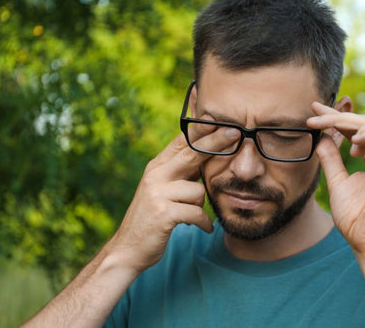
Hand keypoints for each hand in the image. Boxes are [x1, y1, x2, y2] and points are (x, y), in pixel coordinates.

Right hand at [110, 116, 237, 272]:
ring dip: (199, 205)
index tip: (217, 117)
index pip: (181, 141)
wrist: (128, 248)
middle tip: (236, 133)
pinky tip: (203, 227)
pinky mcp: (164, 213)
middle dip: (216, 142)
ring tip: (190, 215)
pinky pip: (197, 212)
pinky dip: (202, 222)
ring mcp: (158, 193)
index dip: (200, 128)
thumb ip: (180, 173)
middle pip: (192, 153)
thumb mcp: (162, 190)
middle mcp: (155, 175)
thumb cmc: (152, 218)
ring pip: (198, 190)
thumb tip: (204, 156)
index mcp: (156, 167)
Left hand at [306, 102, 364, 258]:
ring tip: (341, 139)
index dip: (335, 117)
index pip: (356, 129)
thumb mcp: (336, 182)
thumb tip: (321, 137)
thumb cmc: (354, 218)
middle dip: (339, 116)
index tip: (313, 111)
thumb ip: (330, 159)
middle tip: (314, 118)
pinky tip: (355, 144)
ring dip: (358, 123)